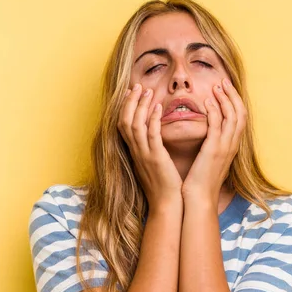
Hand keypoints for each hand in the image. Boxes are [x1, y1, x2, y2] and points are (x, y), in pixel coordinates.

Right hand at [117, 83, 182, 207]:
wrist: (167, 204)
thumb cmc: (164, 186)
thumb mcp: (153, 165)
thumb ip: (151, 149)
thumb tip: (154, 137)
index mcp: (134, 153)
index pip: (123, 125)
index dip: (126, 108)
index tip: (132, 93)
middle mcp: (136, 152)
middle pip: (124, 121)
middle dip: (130, 102)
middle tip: (137, 86)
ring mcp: (144, 155)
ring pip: (135, 125)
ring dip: (140, 106)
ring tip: (148, 91)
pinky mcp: (156, 158)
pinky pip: (151, 135)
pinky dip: (153, 119)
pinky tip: (159, 107)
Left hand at [182, 78, 246, 203]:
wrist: (198, 198)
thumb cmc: (200, 181)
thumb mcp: (210, 159)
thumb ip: (213, 145)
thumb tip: (209, 135)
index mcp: (232, 146)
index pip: (240, 117)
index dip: (234, 101)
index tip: (225, 88)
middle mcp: (232, 145)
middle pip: (240, 112)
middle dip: (232, 94)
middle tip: (223, 80)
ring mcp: (224, 147)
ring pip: (232, 116)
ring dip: (225, 98)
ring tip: (216, 86)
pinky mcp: (213, 150)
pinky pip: (217, 125)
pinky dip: (214, 110)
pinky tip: (207, 100)